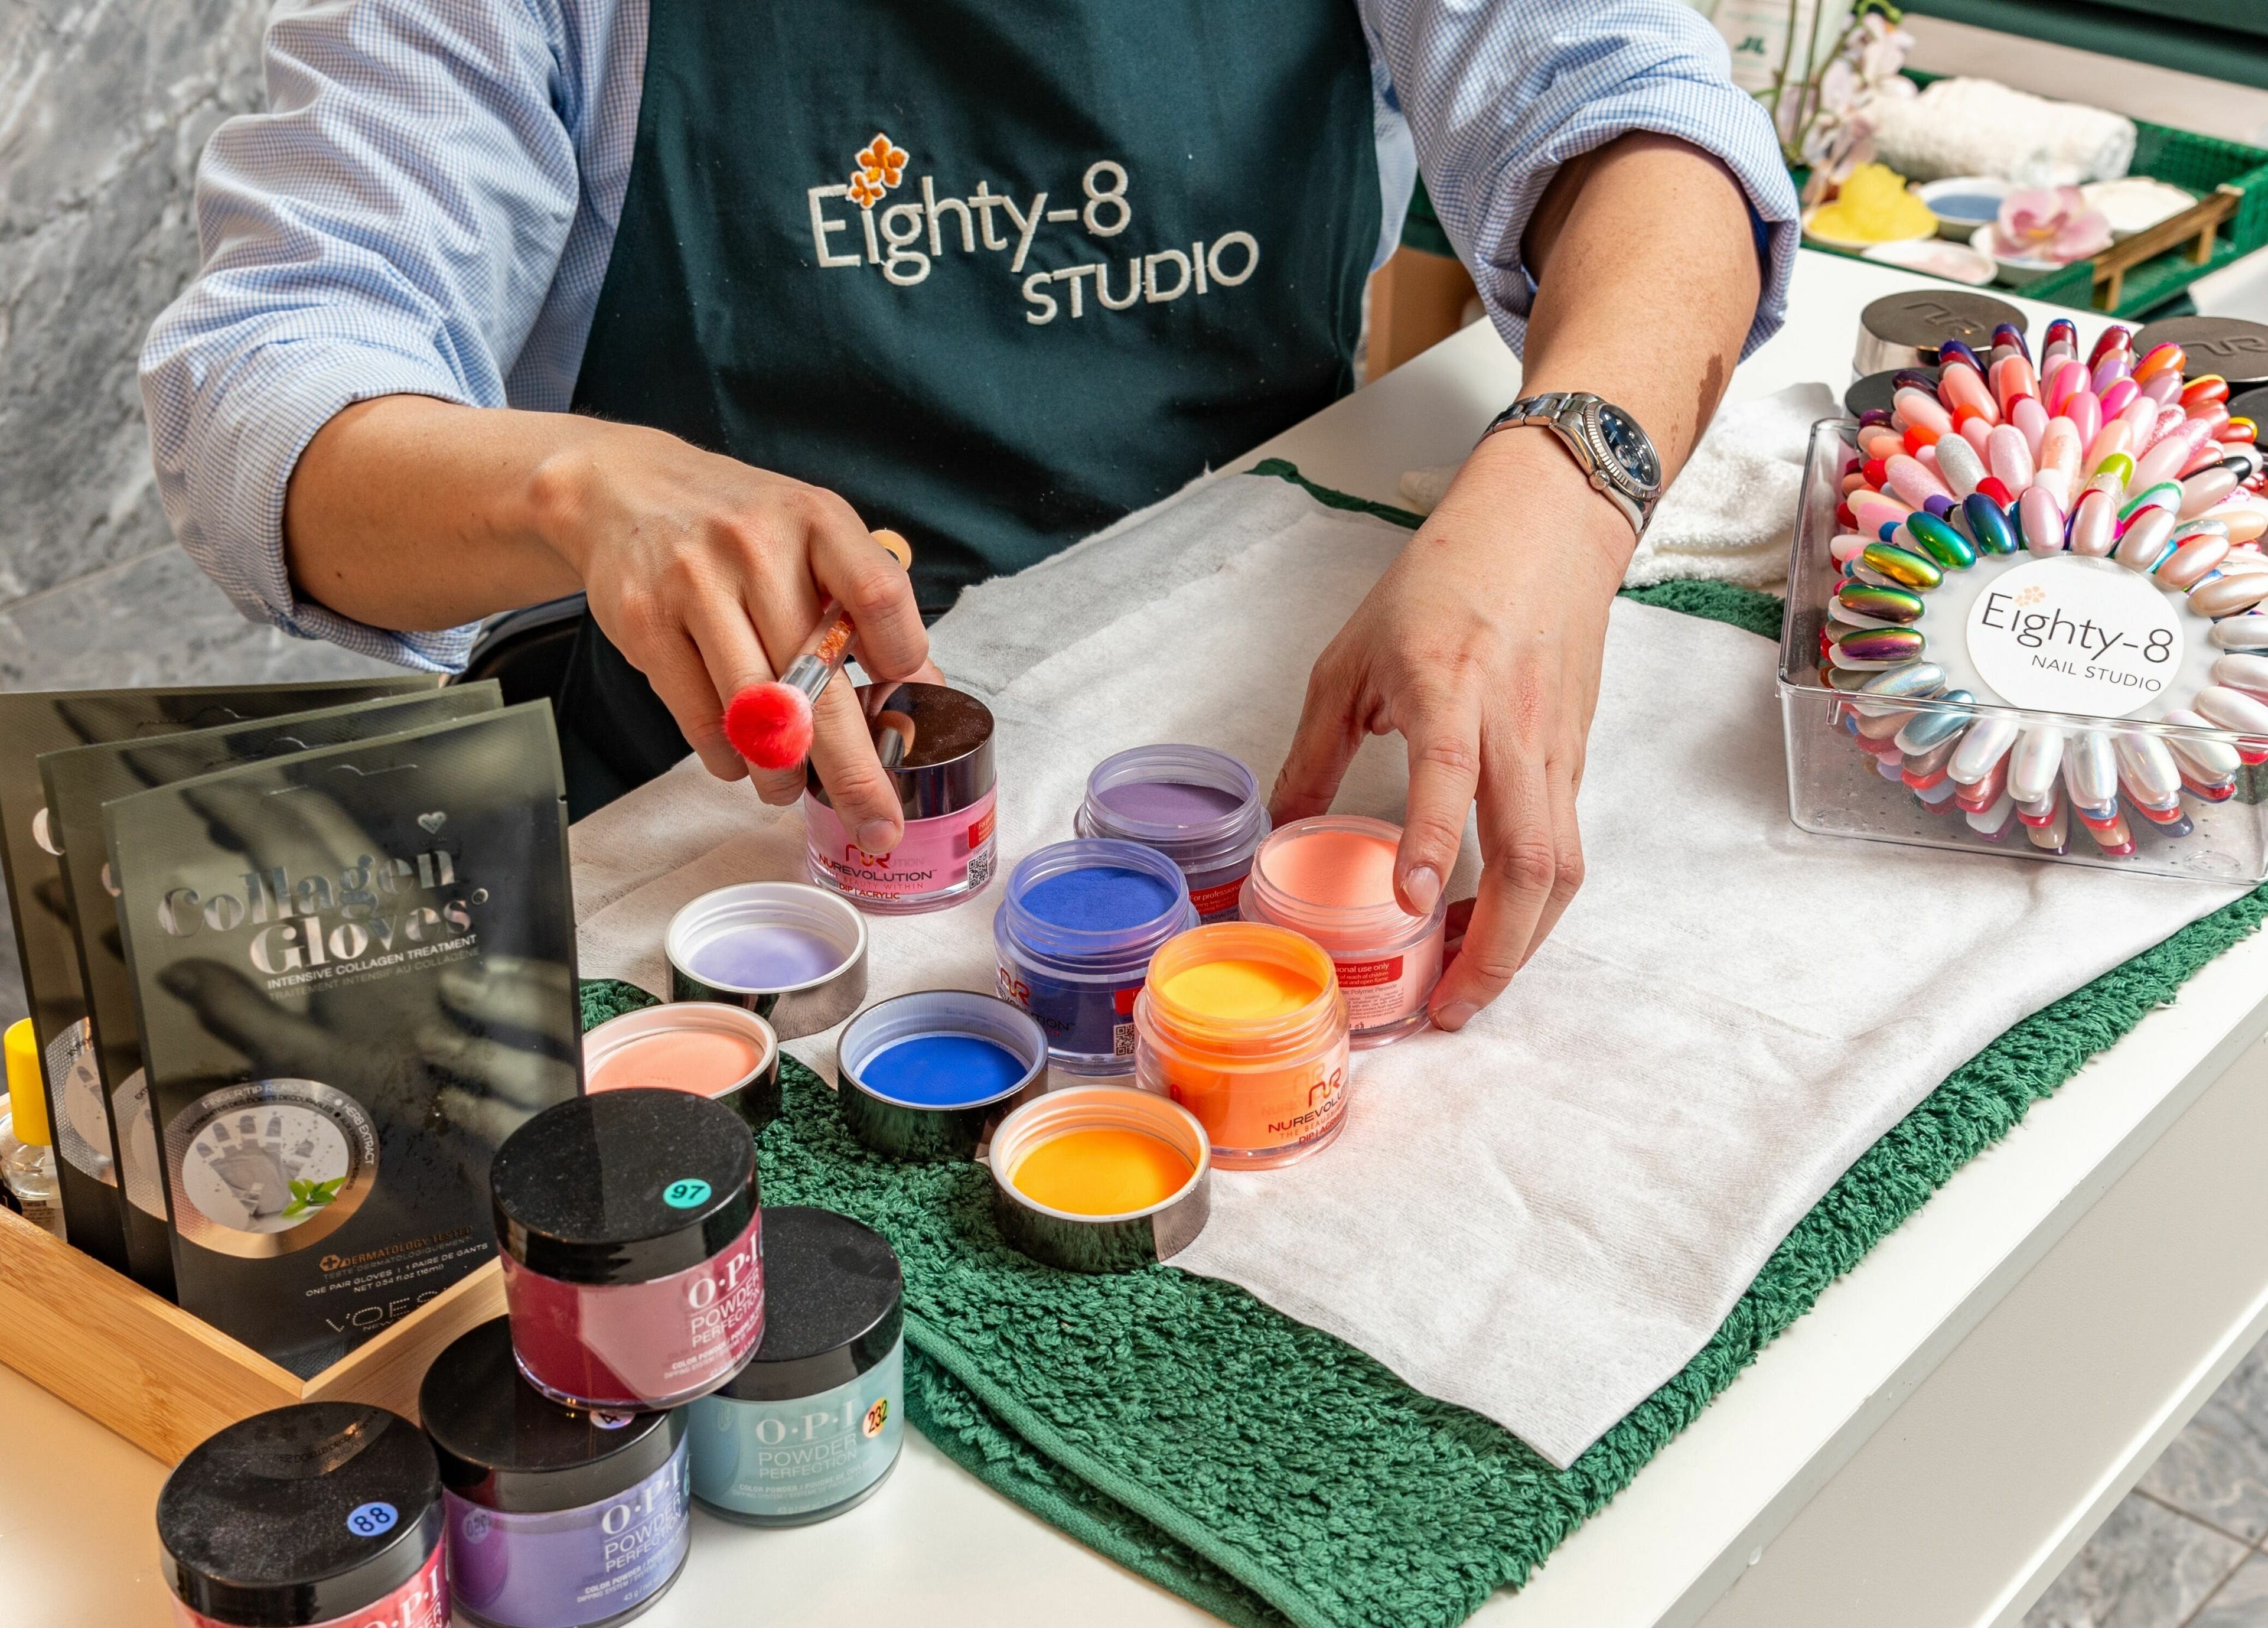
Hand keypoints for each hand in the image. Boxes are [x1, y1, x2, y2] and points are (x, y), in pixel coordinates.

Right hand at [529, 421, 933, 849]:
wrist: (628, 489)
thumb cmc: (741, 526)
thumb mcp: (815, 538)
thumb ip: (867, 607)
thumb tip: (922, 692)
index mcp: (817, 520)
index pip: (879, 595)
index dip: (903, 662)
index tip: (905, 709)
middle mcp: (757, 546)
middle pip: (818, 681)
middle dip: (856, 772)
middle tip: (879, 825)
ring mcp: (695, 584)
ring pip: (755, 715)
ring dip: (783, 773)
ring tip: (792, 791)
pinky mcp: (646, 624)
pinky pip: (701, 720)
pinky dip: (731, 759)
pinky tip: (744, 759)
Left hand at [1270, 429, 1633, 1028]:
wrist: (1547, 525)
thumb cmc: (1442, 581)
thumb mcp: (1350, 654)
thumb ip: (1315, 748)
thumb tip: (1282, 830)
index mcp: (1449, 685)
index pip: (1449, 772)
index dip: (1432, 842)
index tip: (1408, 905)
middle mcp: (1513, 725)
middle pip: (1529, 854)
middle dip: (1496, 946)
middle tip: (1450, 1006)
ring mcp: (1555, 747)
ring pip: (1561, 865)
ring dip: (1523, 941)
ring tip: (1471, 987)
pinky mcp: (1576, 759)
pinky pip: (1566, 846)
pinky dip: (1537, 904)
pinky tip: (1494, 931)